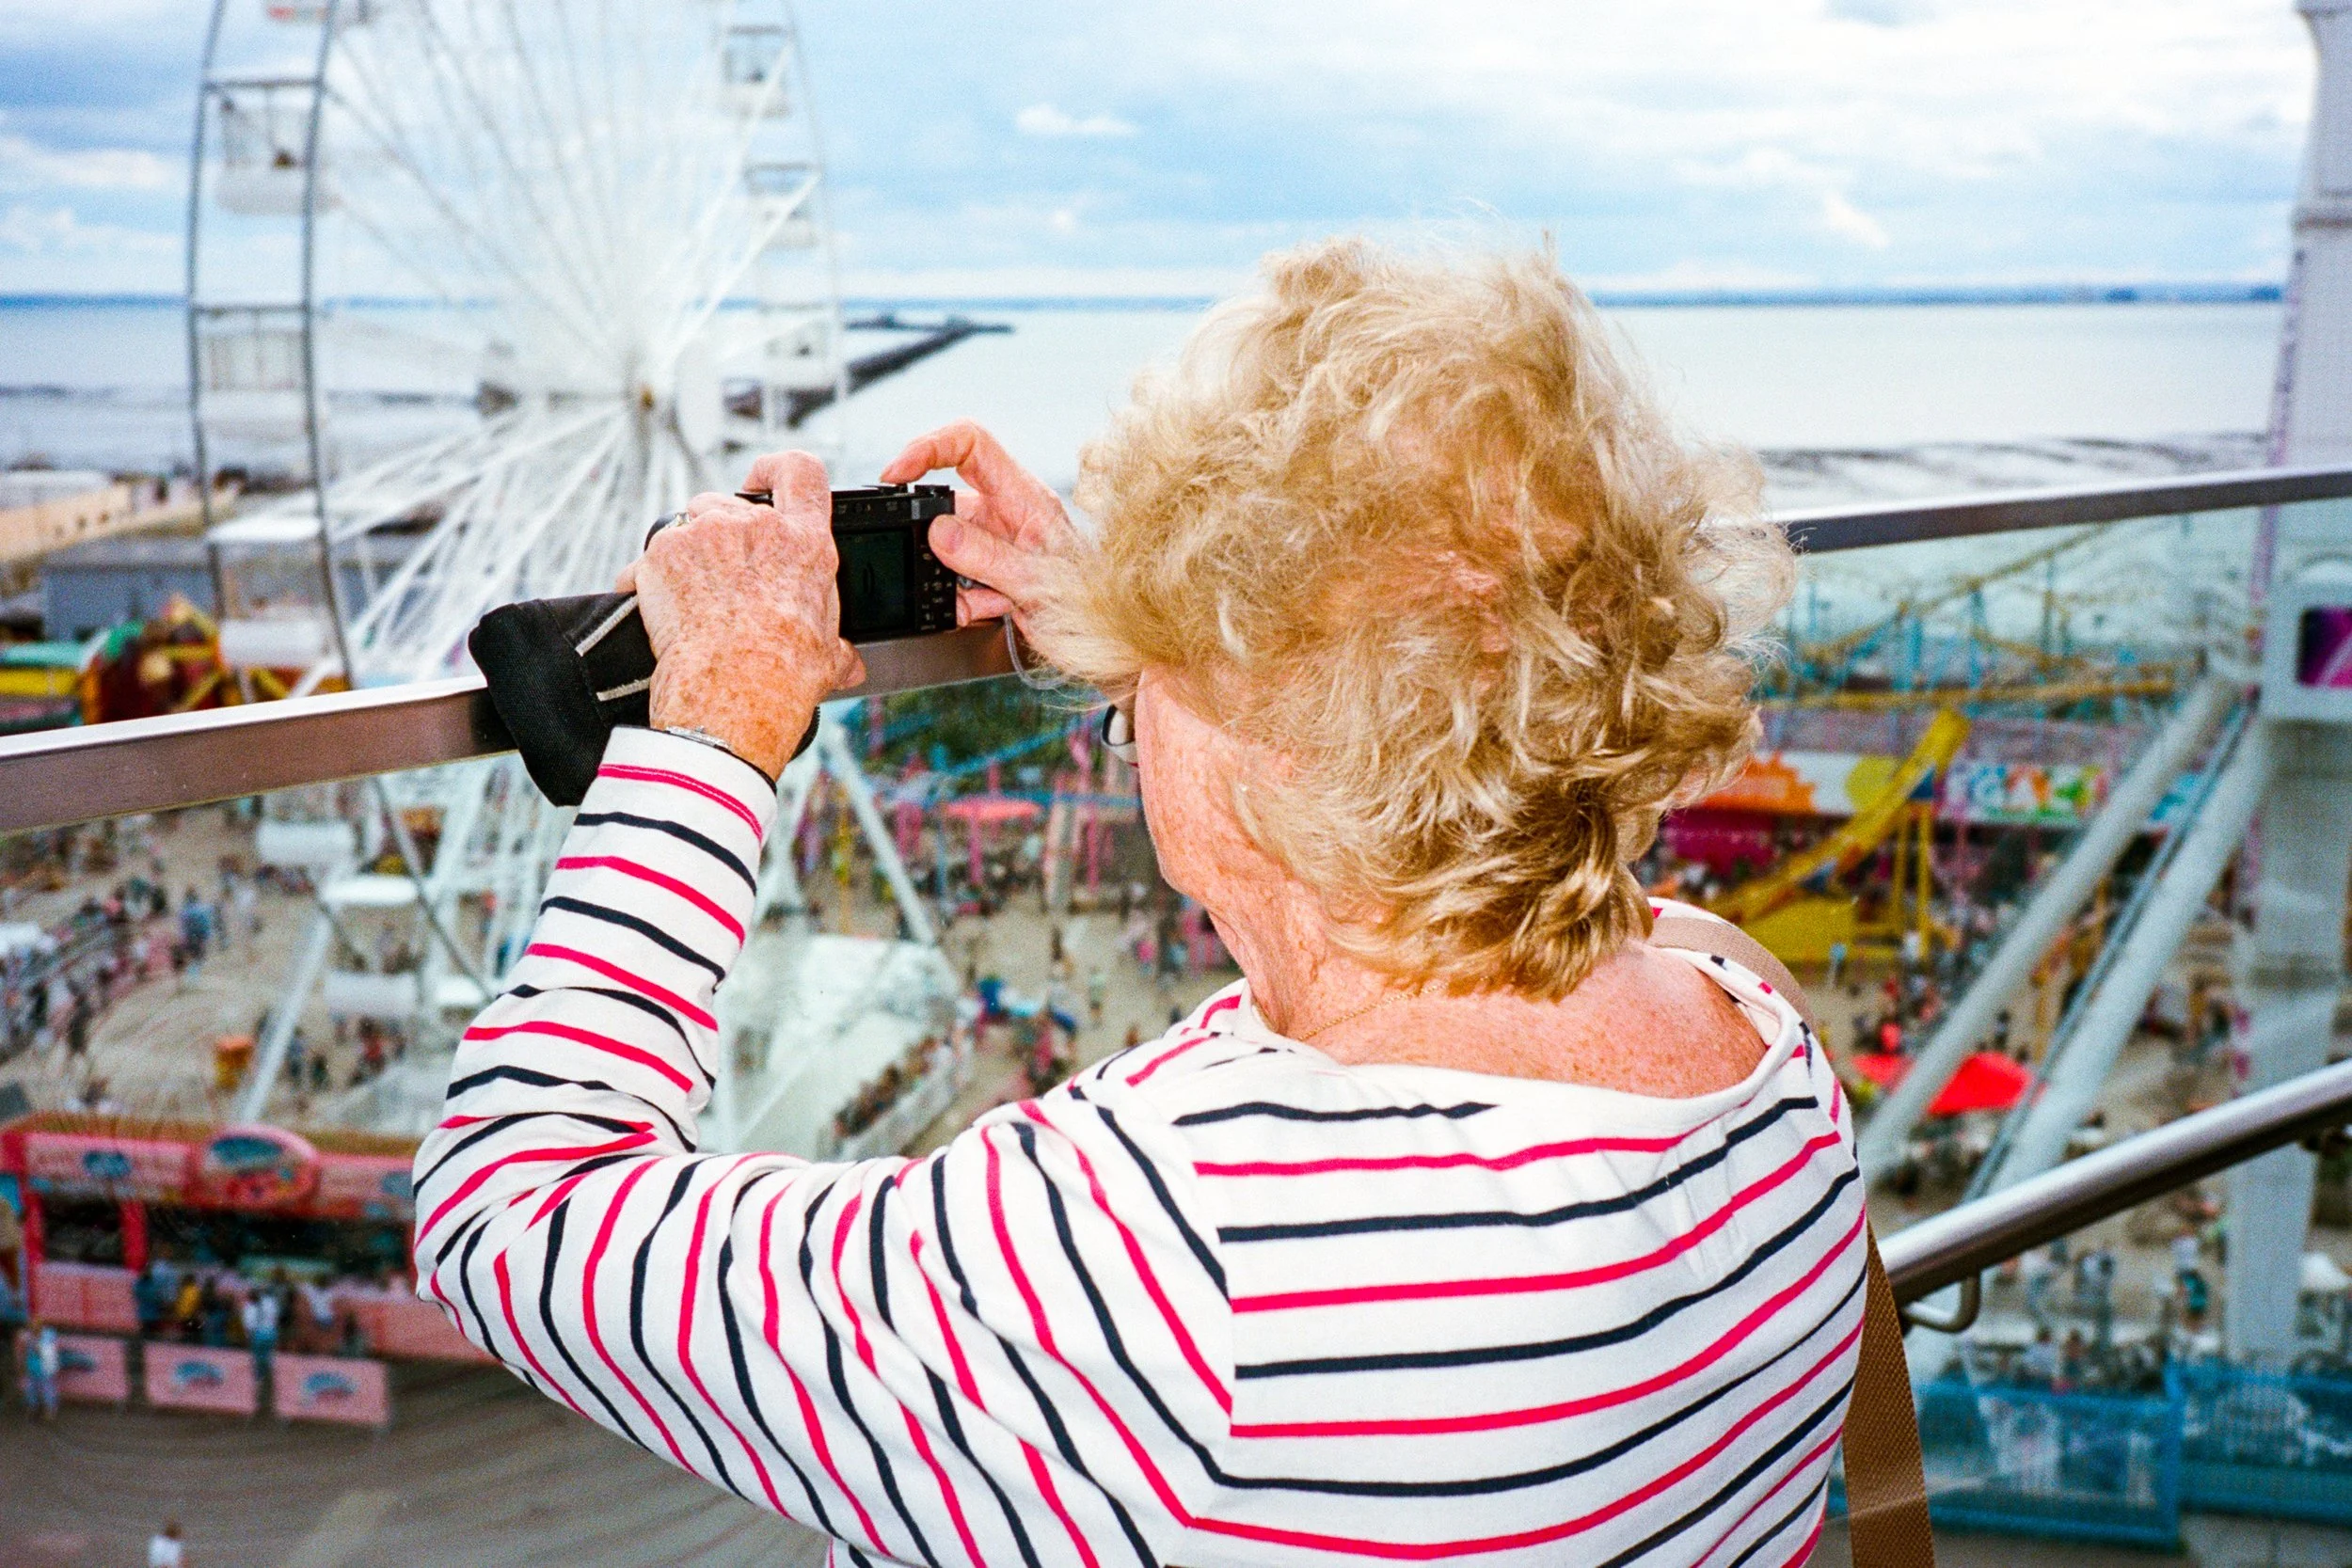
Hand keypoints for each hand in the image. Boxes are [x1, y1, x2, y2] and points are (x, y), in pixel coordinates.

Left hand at [615, 450, 864, 776]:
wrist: (732, 696)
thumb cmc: (781, 676)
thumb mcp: (828, 657)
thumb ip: (837, 646)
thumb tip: (848, 662)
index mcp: (803, 543)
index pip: (799, 472)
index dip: (776, 470)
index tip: (762, 483)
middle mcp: (753, 527)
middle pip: (730, 505)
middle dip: (723, 535)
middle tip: (725, 581)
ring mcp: (702, 535)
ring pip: (688, 525)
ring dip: (688, 555)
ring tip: (694, 601)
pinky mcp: (660, 555)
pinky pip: (648, 561)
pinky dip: (649, 582)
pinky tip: (662, 615)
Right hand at [878, 420, 1076, 634]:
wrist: (1108, 633)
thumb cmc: (1092, 599)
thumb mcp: (1036, 580)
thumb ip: (986, 556)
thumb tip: (939, 532)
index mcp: (1024, 495)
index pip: (970, 444)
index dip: (929, 447)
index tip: (898, 472)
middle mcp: (1008, 510)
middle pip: (947, 500)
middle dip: (932, 538)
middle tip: (932, 564)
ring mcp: (998, 538)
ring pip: (946, 546)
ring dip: (950, 579)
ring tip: (975, 601)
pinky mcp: (991, 567)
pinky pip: (957, 576)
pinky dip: (961, 599)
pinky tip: (981, 609)